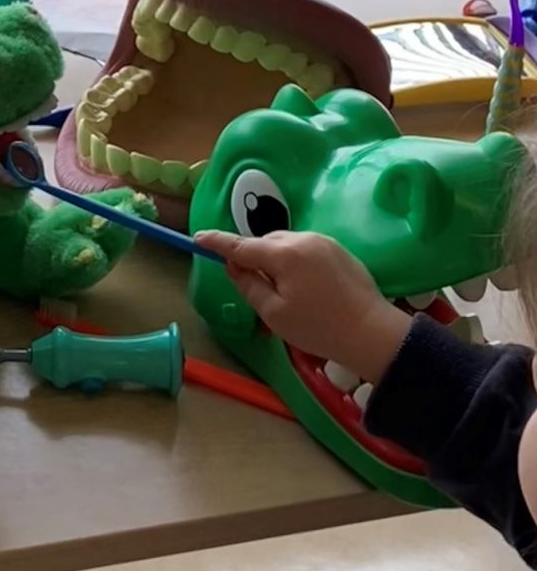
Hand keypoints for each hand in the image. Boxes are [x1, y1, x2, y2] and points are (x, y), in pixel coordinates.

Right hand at [194, 230, 411, 383]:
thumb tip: (233, 265)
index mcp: (284, 254)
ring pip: (284, 244)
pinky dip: (293, 261)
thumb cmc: (318, 328)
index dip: (217, 242)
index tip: (198, 238)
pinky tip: (303, 286)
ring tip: (282, 291)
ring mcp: (323, 242)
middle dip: (252, 256)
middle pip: (264, 242)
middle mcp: (303, 239)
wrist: (372, 332)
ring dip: (274, 259)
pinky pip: (303, 248)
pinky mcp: (338, 249)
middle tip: (253, 286)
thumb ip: (248, 284)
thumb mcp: (273, 313)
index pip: (241, 245)